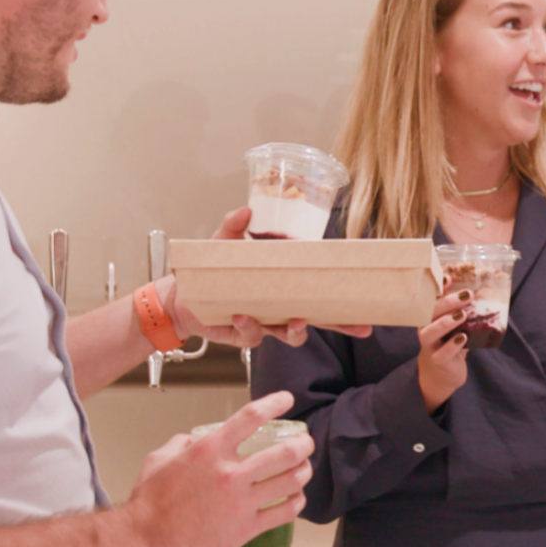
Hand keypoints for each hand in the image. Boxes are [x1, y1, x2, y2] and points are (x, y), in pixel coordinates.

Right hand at [124, 391, 313, 546]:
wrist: (145, 541)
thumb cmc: (149, 505)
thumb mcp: (159, 460)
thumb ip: (180, 444)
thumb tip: (191, 439)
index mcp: (209, 451)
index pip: (251, 416)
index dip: (275, 403)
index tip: (286, 400)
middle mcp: (230, 473)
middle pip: (286, 451)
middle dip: (303, 444)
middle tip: (306, 443)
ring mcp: (241, 501)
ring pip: (292, 480)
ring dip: (304, 471)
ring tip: (304, 469)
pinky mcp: (246, 528)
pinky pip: (285, 512)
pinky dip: (297, 502)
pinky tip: (296, 499)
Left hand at [166, 207, 374, 347]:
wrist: (183, 296)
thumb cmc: (212, 270)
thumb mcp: (224, 242)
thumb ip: (234, 225)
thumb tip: (246, 210)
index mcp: (286, 282)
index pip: (320, 288)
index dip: (342, 294)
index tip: (361, 294)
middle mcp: (282, 305)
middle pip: (320, 317)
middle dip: (342, 323)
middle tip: (361, 326)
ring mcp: (267, 322)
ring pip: (293, 334)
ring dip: (298, 330)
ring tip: (297, 322)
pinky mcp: (247, 334)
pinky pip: (256, 336)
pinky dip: (250, 326)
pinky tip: (241, 316)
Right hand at [417, 289, 474, 411]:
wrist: (443, 373)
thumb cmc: (450, 343)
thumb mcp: (456, 325)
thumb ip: (464, 309)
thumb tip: (483, 290)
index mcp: (429, 316)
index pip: (431, 298)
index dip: (438, 287)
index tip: (449, 277)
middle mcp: (425, 328)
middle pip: (430, 312)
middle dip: (448, 302)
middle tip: (467, 295)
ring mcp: (429, 345)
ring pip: (430, 332)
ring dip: (445, 322)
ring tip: (462, 315)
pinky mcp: (437, 361)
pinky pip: (442, 353)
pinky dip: (452, 345)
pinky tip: (463, 338)